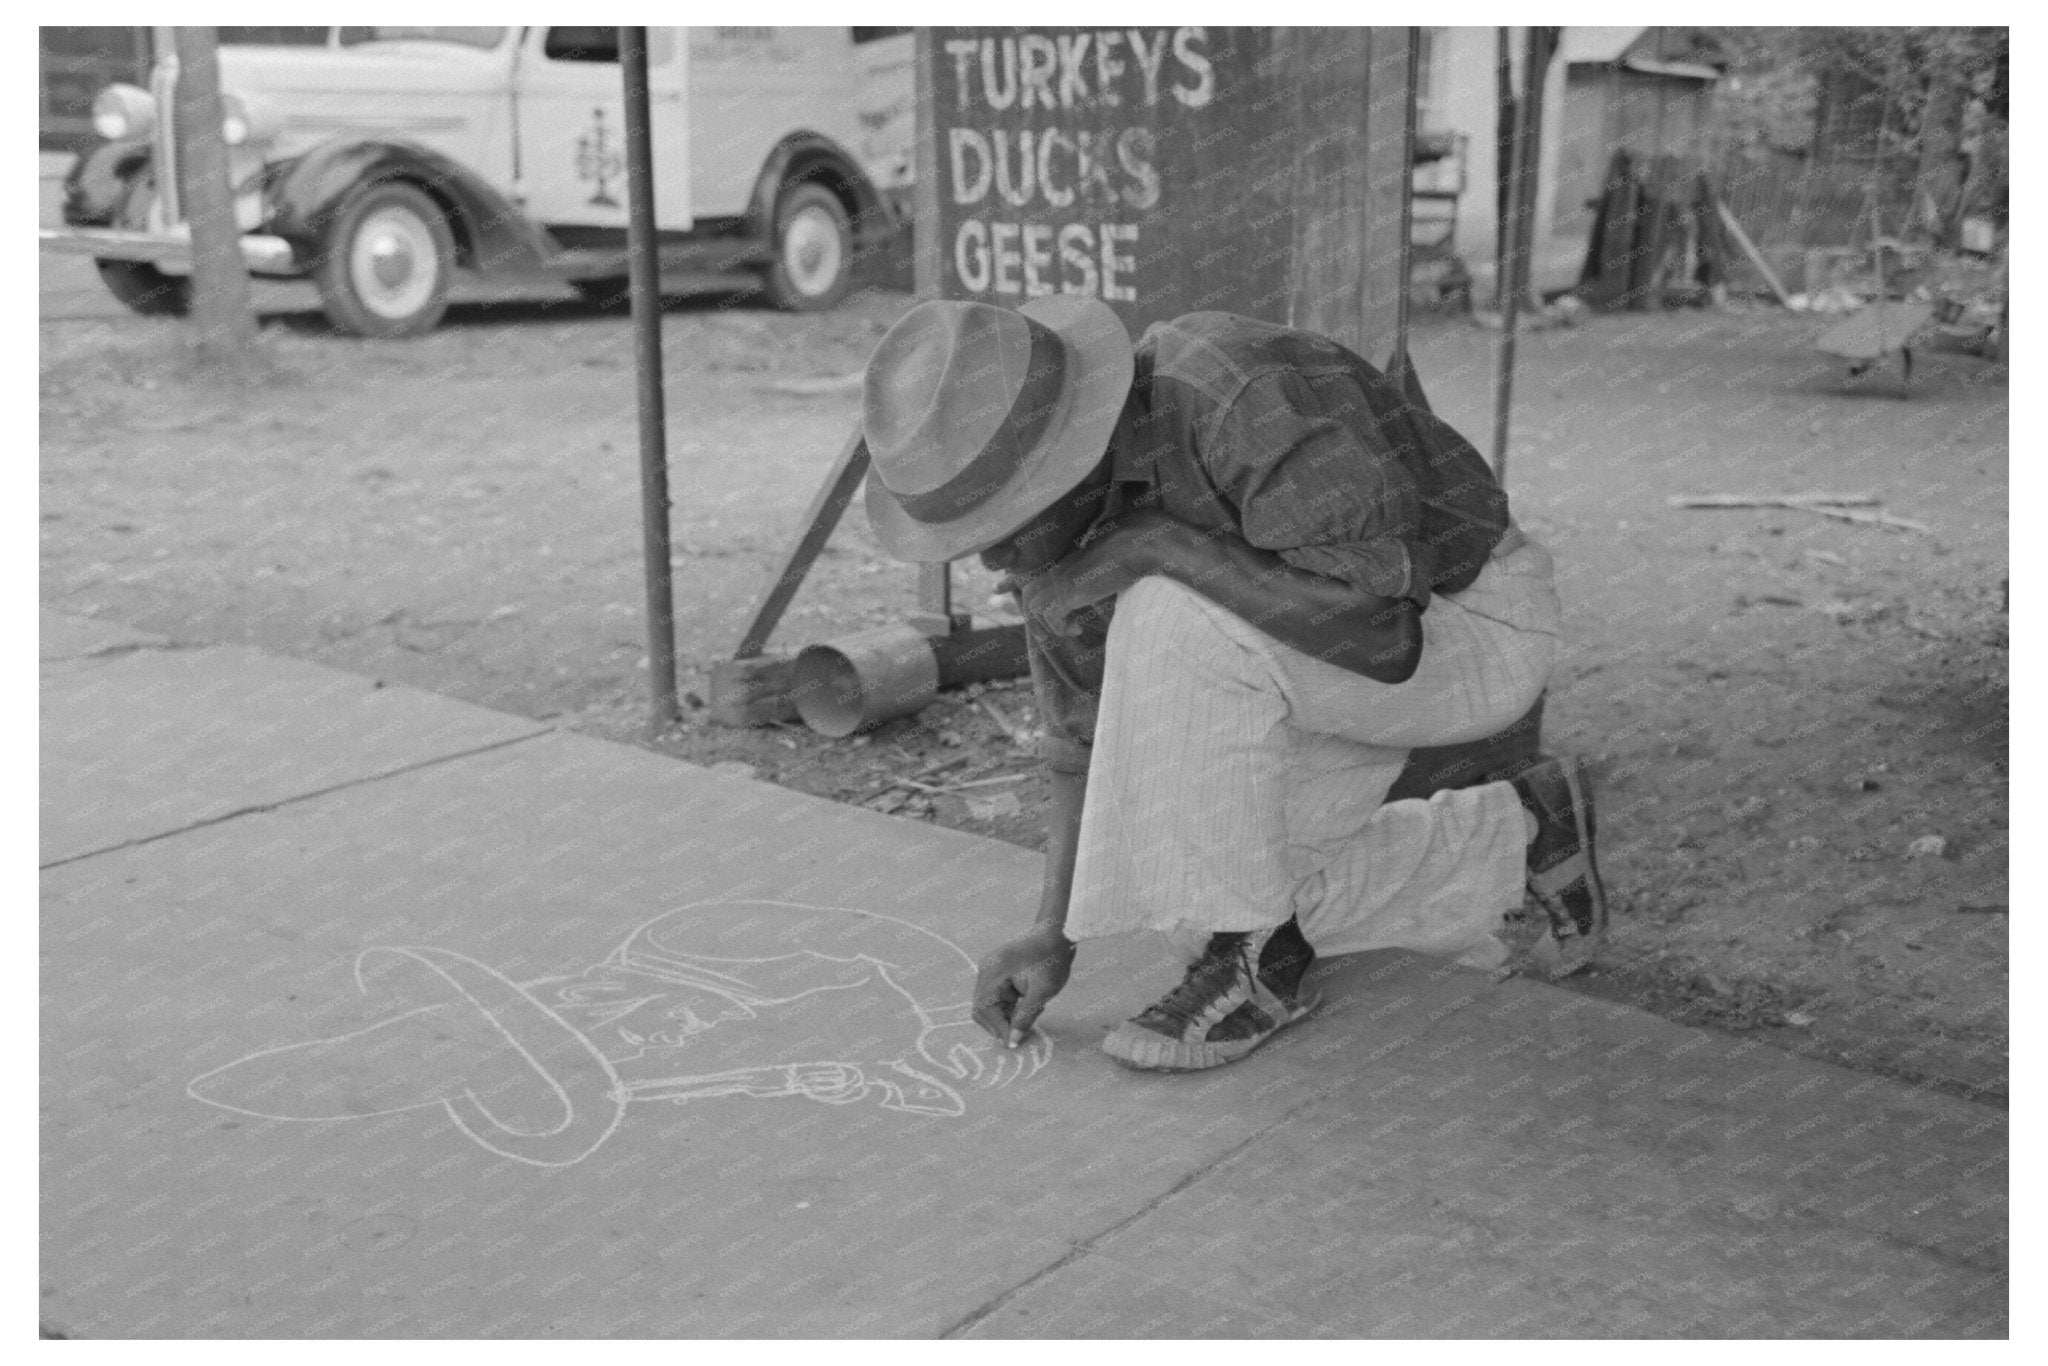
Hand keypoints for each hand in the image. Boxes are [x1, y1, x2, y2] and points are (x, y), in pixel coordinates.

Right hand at [971, 925, 1076, 1046]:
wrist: (1056, 934)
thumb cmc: (1052, 960)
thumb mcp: (1043, 992)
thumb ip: (1025, 1017)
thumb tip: (1012, 1042)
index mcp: (993, 972)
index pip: (984, 1010)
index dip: (998, 1029)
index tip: (1015, 1043)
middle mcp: (985, 969)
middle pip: (982, 1008)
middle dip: (1000, 1023)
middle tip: (1023, 1031)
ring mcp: (989, 968)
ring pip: (989, 1003)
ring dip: (1006, 1014)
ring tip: (1032, 1011)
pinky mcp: (996, 969)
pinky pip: (996, 994)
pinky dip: (1009, 1004)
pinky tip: (1028, 1002)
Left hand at [1003, 513, 1176, 636]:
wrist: (1138, 545)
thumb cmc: (1130, 548)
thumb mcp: (1106, 556)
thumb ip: (1093, 563)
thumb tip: (1098, 564)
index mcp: (1065, 559)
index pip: (1029, 570)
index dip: (1012, 579)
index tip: (997, 586)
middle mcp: (1057, 568)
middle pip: (1028, 594)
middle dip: (1030, 616)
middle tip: (1042, 635)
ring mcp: (1059, 579)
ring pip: (1034, 609)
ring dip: (1048, 627)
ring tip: (1068, 632)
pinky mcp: (1066, 593)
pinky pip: (1050, 618)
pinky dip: (1061, 628)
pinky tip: (1077, 630)